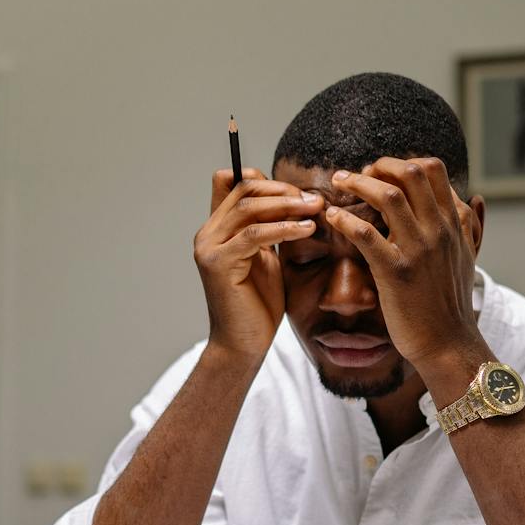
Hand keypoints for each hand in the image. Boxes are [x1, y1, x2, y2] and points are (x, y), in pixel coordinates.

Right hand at [194, 167, 322, 363]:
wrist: (243, 344)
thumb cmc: (258, 305)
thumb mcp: (266, 258)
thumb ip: (269, 230)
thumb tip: (294, 201)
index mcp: (217, 229)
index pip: (231, 181)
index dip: (264, 180)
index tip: (297, 194)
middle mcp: (207, 234)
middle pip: (243, 189)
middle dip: (282, 190)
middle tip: (314, 200)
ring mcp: (209, 248)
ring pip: (248, 208)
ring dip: (287, 205)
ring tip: (316, 210)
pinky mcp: (218, 264)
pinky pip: (255, 234)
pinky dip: (284, 229)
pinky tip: (307, 230)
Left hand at [323, 158, 485, 385]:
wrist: (449, 344)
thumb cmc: (451, 304)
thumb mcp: (469, 258)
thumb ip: (469, 226)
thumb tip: (475, 197)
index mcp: (453, 224)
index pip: (433, 171)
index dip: (403, 163)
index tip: (382, 174)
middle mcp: (439, 231)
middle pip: (411, 173)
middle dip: (380, 165)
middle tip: (357, 174)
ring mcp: (418, 250)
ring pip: (388, 195)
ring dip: (357, 183)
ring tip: (338, 183)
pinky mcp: (395, 272)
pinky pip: (366, 234)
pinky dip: (344, 219)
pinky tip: (331, 217)